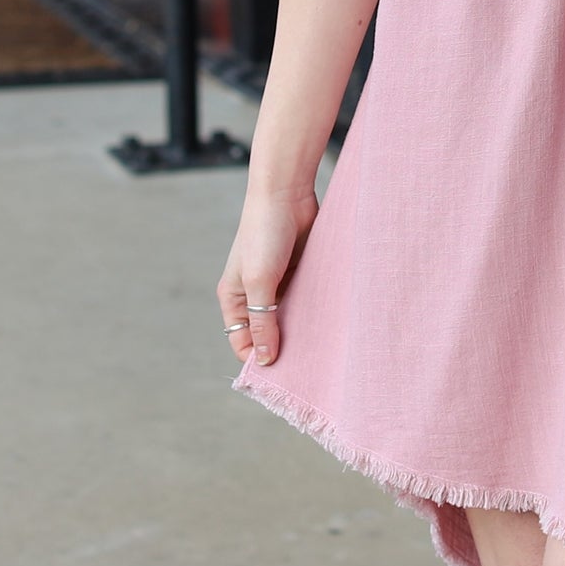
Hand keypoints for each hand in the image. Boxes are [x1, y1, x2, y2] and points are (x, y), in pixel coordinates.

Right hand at [216, 184, 318, 367]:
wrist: (287, 193)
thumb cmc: (264, 233)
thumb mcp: (260, 281)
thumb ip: (262, 320)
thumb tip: (265, 359)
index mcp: (234, 298)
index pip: (242, 341)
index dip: (258, 357)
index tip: (281, 373)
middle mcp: (254, 294)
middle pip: (267, 332)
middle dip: (283, 346)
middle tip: (307, 365)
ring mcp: (278, 283)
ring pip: (289, 318)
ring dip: (302, 328)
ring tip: (323, 346)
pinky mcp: (299, 273)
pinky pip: (306, 300)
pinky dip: (314, 310)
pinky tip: (330, 321)